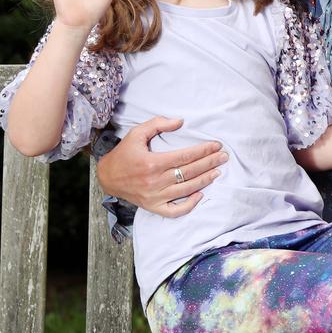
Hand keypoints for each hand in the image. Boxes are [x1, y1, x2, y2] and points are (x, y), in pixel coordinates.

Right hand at [96, 116, 226, 216]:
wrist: (107, 177)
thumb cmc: (124, 153)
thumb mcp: (136, 133)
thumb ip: (157, 124)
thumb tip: (180, 121)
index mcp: (152, 163)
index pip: (185, 156)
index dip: (203, 150)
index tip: (217, 146)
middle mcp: (155, 181)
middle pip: (189, 172)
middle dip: (210, 163)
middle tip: (224, 157)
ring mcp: (154, 196)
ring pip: (186, 190)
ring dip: (205, 181)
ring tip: (217, 172)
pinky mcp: (153, 207)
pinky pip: (174, 210)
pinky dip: (189, 205)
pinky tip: (200, 195)